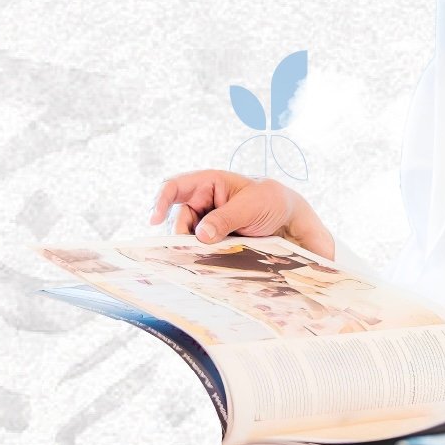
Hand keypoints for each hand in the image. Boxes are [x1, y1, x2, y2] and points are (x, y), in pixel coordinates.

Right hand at [148, 169, 336, 260]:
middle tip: (193, 248)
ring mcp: (207, 221)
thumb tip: (200, 235)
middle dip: (182, 234)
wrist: (289, 220)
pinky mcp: (213, 238)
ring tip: (206, 255)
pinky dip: (200, 254)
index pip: (175, 186)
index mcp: (210, 182)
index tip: (155, 220)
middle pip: (178, 219)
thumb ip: (225, 218)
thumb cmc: (271, 202)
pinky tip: (205, 261)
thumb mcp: (251, 206)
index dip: (161, 200)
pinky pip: (199, 246)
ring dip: (192, 247)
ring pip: (187, 236)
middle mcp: (203, 201)